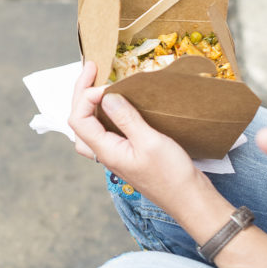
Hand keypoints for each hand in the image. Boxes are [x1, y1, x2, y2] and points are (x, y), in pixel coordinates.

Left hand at [69, 60, 206, 222]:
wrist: (188, 198)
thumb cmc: (171, 174)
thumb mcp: (150, 141)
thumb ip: (126, 118)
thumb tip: (105, 97)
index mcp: (105, 150)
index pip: (78, 119)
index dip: (85, 96)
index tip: (106, 84)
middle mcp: (105, 152)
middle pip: (79, 121)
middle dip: (81, 93)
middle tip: (91, 68)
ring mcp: (114, 153)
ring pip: (89, 127)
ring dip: (89, 103)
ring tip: (97, 82)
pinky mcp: (126, 152)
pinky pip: (105, 130)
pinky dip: (104, 113)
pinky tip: (115, 103)